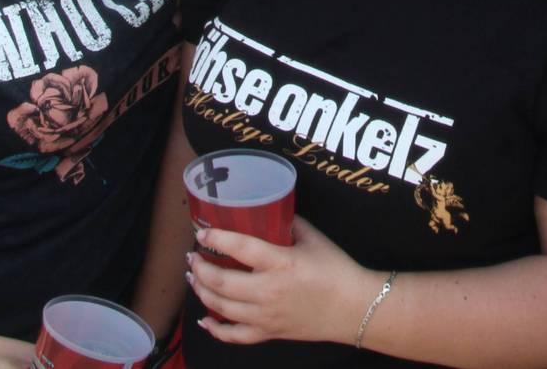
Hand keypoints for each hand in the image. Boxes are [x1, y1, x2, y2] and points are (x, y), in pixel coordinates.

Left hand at [189, 218, 370, 346]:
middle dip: (200, 268)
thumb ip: (289, 224)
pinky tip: (205, 319)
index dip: (216, 238)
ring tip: (195, 278)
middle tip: (193, 257)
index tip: (202, 231)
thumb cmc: (337, 270)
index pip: (240, 247)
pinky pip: (234, 335)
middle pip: (221, 281)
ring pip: (221, 307)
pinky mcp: (268, 333)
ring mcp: (266, 315)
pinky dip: (216, 329)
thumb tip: (270, 212)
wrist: (354, 308)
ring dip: (202, 291)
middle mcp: (268, 291)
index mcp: (281, 263)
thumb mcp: (314, 239)